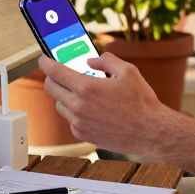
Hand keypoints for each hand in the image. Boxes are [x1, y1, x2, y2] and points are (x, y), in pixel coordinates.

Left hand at [38, 53, 174, 155]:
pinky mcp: (82, 135)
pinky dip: (75, 112)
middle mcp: (78, 106)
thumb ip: (106, 60)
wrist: (151, 131)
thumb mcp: (127, 71)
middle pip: (51, 88)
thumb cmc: (141, 102)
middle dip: (53, 78)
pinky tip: (91, 109)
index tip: (43, 59)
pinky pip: (70, 119)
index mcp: (86, 87)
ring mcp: (78, 123)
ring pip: (59, 104)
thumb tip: (90, 60)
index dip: (45, 62)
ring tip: (82, 92)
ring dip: (65, 96)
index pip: (54, 72)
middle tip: (62, 74)